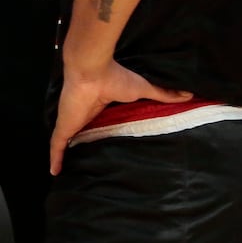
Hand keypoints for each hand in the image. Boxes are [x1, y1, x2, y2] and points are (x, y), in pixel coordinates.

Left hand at [50, 60, 190, 174]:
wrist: (93, 70)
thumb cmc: (116, 77)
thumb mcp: (143, 89)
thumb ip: (162, 94)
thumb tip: (187, 95)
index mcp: (98, 106)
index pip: (96, 122)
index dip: (98, 132)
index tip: (103, 144)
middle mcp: (83, 115)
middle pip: (80, 134)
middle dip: (81, 146)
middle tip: (86, 163)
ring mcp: (72, 121)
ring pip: (66, 142)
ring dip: (65, 155)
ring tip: (68, 171)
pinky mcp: (64, 126)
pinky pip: (56, 145)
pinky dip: (54, 158)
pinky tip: (54, 172)